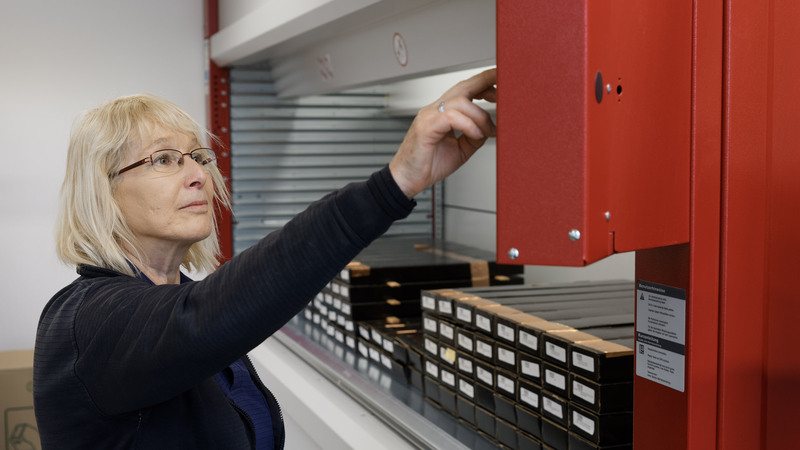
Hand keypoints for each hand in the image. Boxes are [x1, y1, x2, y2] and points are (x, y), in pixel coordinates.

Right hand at [388, 68, 496, 198]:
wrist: (407, 181)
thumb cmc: (427, 165)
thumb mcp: (460, 150)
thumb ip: (474, 137)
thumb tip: (490, 129)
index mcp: (442, 113)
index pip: (464, 90)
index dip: (483, 84)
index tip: (500, 86)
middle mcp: (435, 110)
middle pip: (462, 87)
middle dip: (485, 83)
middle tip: (503, 91)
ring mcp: (429, 116)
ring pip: (460, 101)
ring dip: (480, 115)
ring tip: (488, 131)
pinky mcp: (425, 127)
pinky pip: (451, 117)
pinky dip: (468, 124)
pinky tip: (476, 135)